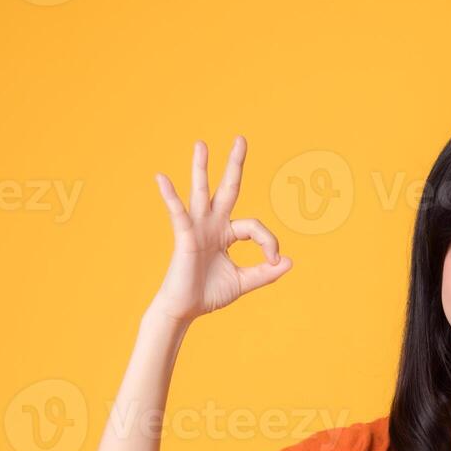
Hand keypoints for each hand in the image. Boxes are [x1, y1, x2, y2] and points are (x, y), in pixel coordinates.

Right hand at [149, 136, 293, 322]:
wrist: (185, 310)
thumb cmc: (210, 294)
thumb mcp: (244, 282)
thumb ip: (266, 273)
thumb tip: (289, 262)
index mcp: (227, 233)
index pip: (255, 227)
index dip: (269, 242)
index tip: (274, 261)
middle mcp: (213, 225)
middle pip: (227, 188)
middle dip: (234, 165)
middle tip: (241, 139)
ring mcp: (198, 228)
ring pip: (201, 191)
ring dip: (201, 168)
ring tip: (201, 144)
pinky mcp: (184, 236)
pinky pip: (177, 212)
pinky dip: (169, 195)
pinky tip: (161, 178)